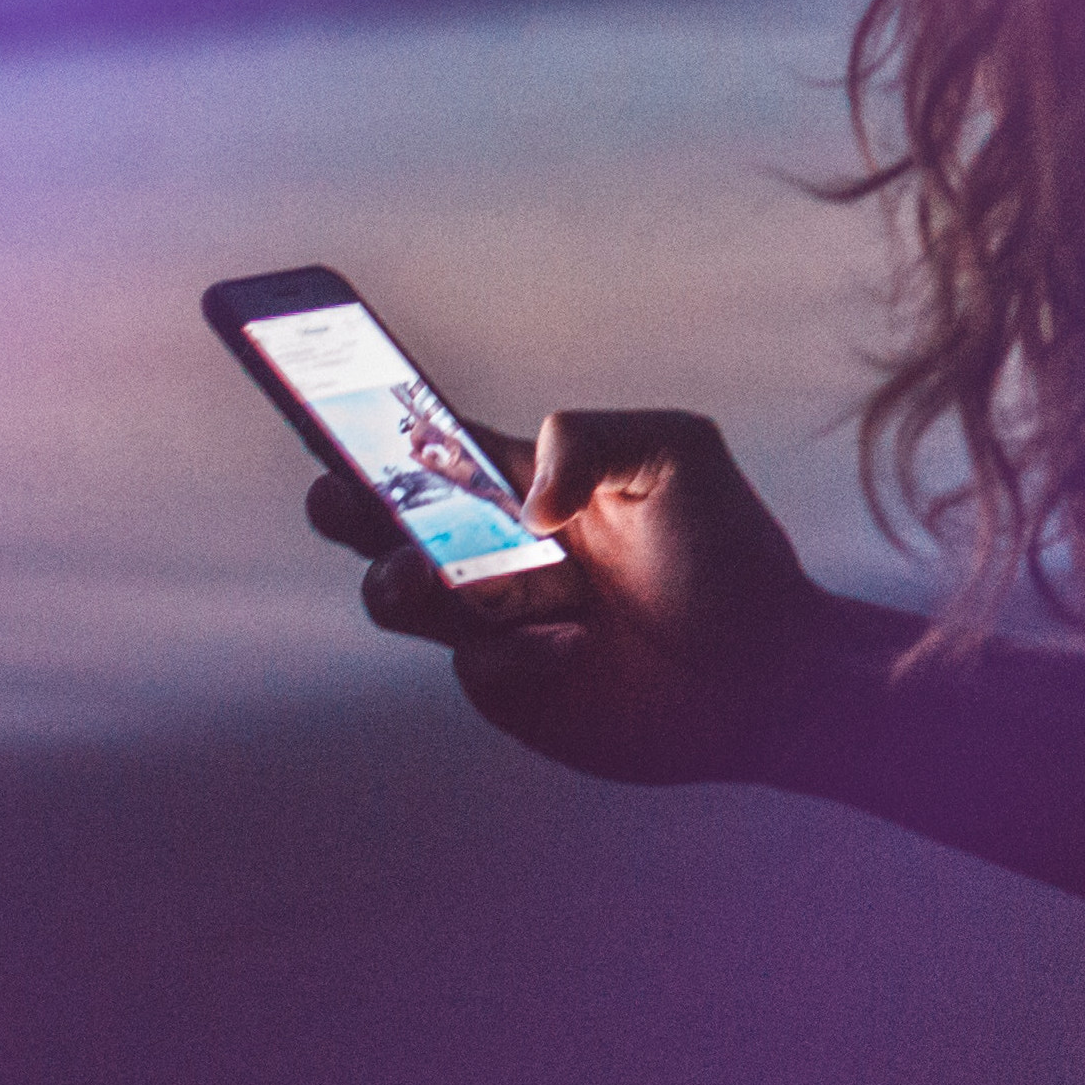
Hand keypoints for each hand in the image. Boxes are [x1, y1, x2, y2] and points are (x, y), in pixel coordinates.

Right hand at [305, 406, 838, 787]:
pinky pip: (472, 667)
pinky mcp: (508, 689)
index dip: (368, 422)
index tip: (317, 394)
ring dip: (398, 581)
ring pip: (400, 595)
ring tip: (419, 575)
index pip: (429, 442)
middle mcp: (496, 548)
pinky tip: (570, 652)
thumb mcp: (677, 453)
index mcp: (528, 479)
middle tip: (341, 498)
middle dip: (345, 503)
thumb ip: (591, 436)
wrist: (767, 672)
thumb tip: (523, 497)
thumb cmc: (727, 554)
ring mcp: (494, 622)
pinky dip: (511, 655)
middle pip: (383, 520)